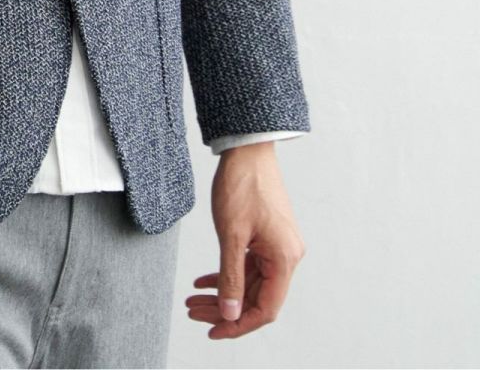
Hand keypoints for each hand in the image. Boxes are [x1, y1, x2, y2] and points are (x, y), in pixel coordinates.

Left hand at [185, 142, 305, 339]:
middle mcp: (287, 256)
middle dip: (224, 308)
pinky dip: (227, 273)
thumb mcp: (231, 234)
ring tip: (193, 299)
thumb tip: (229, 313)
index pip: (264, 309)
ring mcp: (278, 246)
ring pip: (250, 282)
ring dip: (223, 292)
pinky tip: (204, 280)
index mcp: (284, 259)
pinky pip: (249, 265)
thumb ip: (230, 276)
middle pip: (256, 297)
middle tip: (193, 312)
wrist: (248, 147)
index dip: (238, 325)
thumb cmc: (242, 184)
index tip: (213, 331)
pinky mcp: (268, 236)